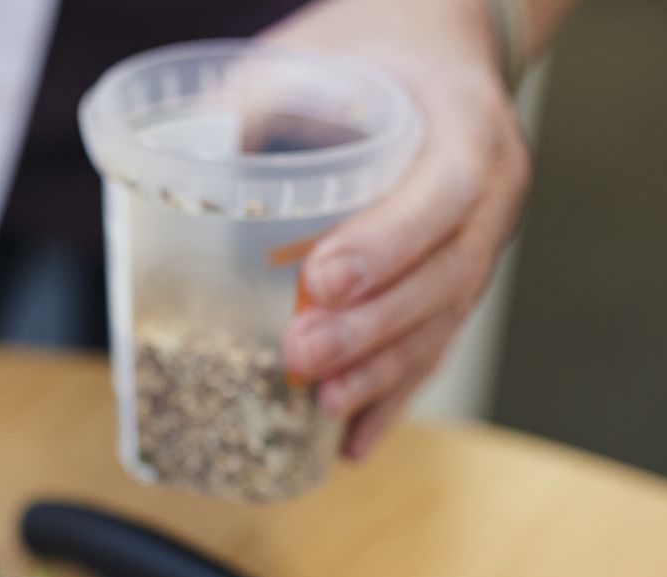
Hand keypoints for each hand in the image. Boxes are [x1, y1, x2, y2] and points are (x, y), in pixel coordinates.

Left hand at [263, 0, 529, 457]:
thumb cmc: (375, 51)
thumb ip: (257, 98)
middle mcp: (488, 194)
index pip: (440, 195)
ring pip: (442, 322)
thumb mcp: (320, 50)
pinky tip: (353, 439)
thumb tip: (178, 154)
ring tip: (325, 405)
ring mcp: (479, 243)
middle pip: (446, 276)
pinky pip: (432, 347)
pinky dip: (391, 397)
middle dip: (372, 326)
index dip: (386, 245)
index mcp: (466, 127)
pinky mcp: (455, 282)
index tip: (322, 279)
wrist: (438, 47)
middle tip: (301, 354)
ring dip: (382, 373)